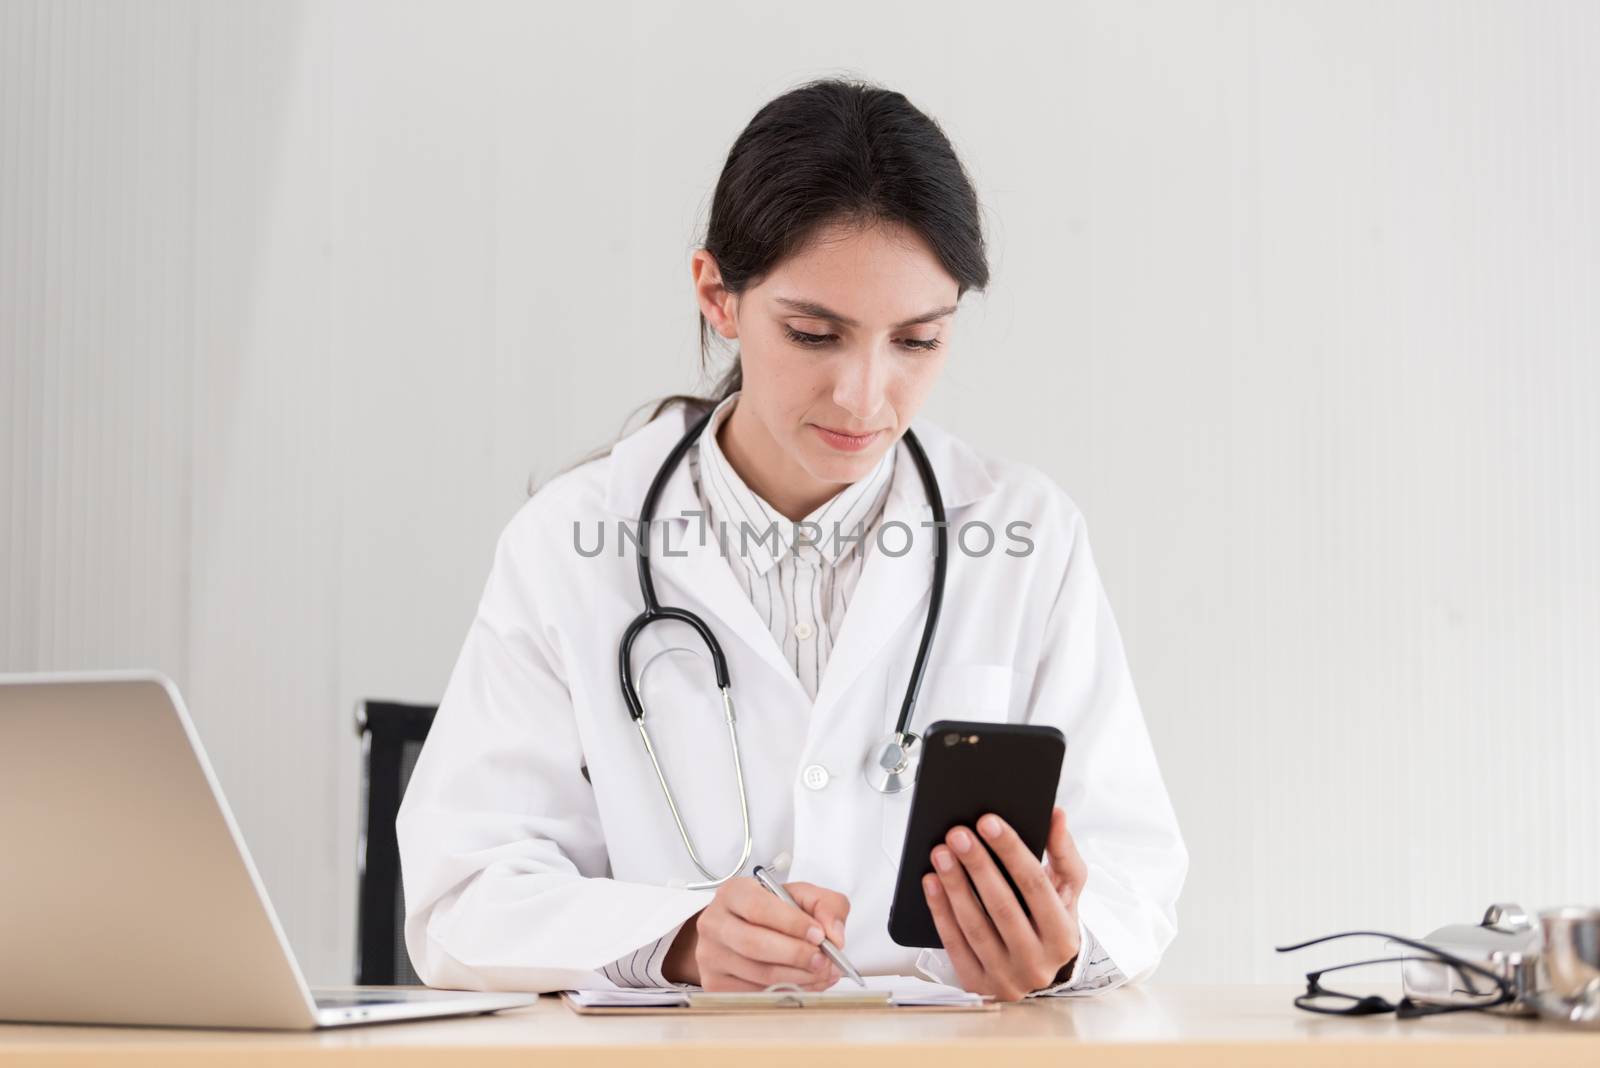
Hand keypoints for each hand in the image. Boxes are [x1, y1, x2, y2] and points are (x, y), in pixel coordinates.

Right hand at [662, 877, 850, 990]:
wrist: (738, 930)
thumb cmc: (771, 912)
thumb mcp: (799, 895)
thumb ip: (825, 904)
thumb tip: (834, 935)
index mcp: (733, 892)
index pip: (759, 908)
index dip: (792, 924)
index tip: (819, 935)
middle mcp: (714, 923)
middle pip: (755, 945)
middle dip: (796, 955)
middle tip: (824, 961)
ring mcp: (711, 956)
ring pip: (758, 974)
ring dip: (797, 978)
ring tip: (822, 973)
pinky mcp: (714, 983)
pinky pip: (755, 993)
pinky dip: (787, 991)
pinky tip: (806, 983)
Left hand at [922, 805, 1087, 1001]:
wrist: (1035, 966)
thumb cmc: (1049, 919)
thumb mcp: (1065, 889)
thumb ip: (1062, 852)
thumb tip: (1056, 815)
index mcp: (1064, 937)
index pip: (1036, 886)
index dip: (1011, 851)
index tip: (988, 821)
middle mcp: (1038, 964)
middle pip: (1003, 906)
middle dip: (977, 865)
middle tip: (957, 833)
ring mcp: (1007, 979)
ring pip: (975, 927)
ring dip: (954, 886)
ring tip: (940, 853)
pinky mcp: (978, 985)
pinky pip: (954, 944)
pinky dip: (940, 911)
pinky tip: (931, 883)